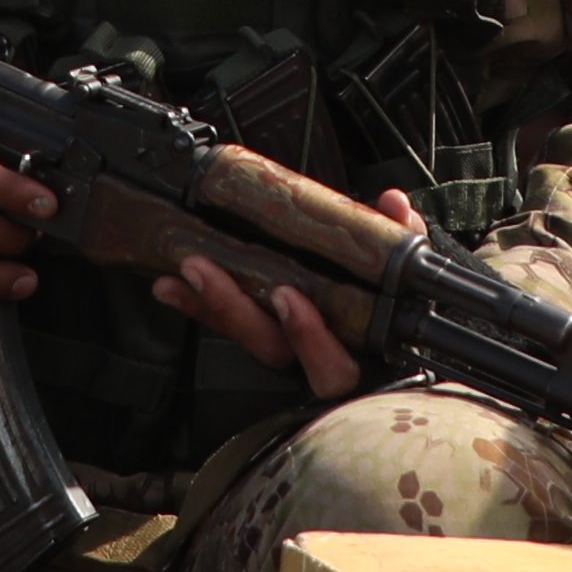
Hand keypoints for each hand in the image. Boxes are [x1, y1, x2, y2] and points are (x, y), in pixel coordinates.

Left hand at [146, 184, 413, 401]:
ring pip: (244, 336)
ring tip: (185, 268)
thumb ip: (400, 236)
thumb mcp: (402, 266)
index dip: (309, 338)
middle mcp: (312, 359)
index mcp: (355, 353)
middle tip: (206, 269)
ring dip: (208, 302)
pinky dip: (195, 304)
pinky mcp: (256, 332)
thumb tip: (394, 204)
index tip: (290, 299)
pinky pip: (222, 324)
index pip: (333, 367)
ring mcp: (282, 346)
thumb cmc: (391, 296)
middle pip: (271, 350)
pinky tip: (169, 284)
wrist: (383, 317)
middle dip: (235, 310)